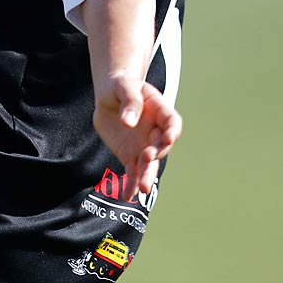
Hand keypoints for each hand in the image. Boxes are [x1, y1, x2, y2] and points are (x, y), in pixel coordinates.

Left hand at [93, 73, 181, 195]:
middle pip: (162, 146)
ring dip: (147, 176)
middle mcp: (156, 131)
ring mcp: (145, 145)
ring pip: (149, 164)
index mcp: (159, 110)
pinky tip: (128, 195)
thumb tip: (129, 123)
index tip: (169, 137)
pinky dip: (131, 184)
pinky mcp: (131, 156)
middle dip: (156, 153)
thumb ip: (129, 102)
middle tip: (146, 158)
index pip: (172, 122)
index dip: (173, 130)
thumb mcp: (124, 87)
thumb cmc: (120, 87)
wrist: (110, 98)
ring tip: (143, 189)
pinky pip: (133, 172)